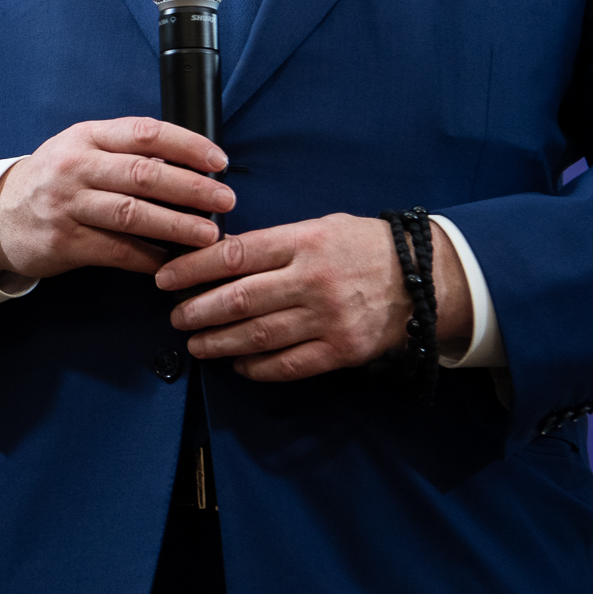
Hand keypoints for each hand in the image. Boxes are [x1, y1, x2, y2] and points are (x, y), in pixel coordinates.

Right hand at [0, 118, 233, 281]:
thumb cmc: (54, 180)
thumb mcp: (82, 149)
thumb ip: (125, 151)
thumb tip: (189, 164)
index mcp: (87, 137)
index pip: (145, 133)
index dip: (187, 145)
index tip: (218, 160)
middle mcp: (76, 166)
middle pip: (143, 174)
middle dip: (191, 188)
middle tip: (225, 200)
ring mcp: (68, 205)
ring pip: (131, 214)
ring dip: (176, 225)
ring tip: (208, 235)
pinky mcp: (65, 241)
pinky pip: (116, 251)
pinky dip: (148, 258)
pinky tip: (170, 262)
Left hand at [155, 213, 471, 380]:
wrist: (426, 278)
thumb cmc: (364, 246)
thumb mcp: (320, 226)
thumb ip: (276, 242)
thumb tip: (221, 255)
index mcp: (304, 241)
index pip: (234, 255)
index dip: (193, 268)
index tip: (166, 278)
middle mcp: (312, 280)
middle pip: (239, 299)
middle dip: (198, 310)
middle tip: (176, 317)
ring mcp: (328, 318)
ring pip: (258, 335)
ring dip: (219, 342)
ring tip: (196, 343)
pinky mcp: (342, 350)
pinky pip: (289, 364)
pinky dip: (257, 367)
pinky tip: (237, 364)